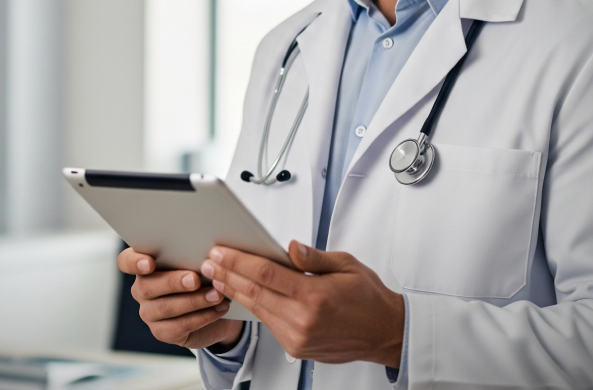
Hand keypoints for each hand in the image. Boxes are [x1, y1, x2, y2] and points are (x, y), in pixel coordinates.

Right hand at [117, 247, 244, 351]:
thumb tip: (206, 251)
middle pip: (146, 286)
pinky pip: (179, 326)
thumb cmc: (204, 274)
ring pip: (164, 307)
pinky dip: (202, 317)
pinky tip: (219, 309)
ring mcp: (149, 312)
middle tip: (195, 279)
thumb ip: (193, 254)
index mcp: (144, 265)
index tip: (149, 263)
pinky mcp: (162, 332)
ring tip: (216, 295)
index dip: (134, 262)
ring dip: (194, 301)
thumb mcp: (198, 261)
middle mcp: (141, 289)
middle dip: (173, 282)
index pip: (126, 261)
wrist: (217, 306)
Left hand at [200, 241, 403, 366]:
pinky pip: (268, 323)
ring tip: (217, 275)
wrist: (384, 332)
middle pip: (254, 292)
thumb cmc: (368, 297)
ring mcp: (297, 337)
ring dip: (234, 290)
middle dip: (227, 274)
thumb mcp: (346, 265)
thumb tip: (289, 246)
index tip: (220, 252)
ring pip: (257, 309)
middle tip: (208, 262)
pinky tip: (241, 293)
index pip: (265, 274)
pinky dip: (252, 306)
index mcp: (314, 296)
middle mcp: (303, 320)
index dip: (238, 261)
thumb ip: (313, 257)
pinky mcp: (296, 347)